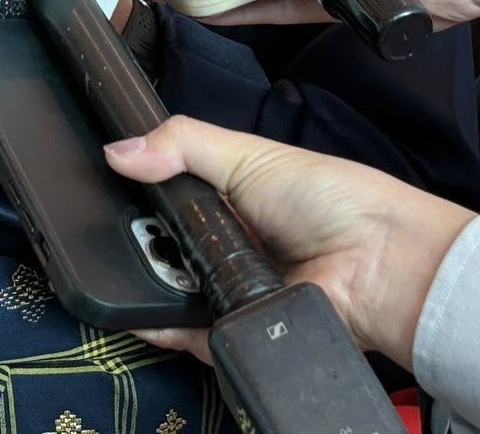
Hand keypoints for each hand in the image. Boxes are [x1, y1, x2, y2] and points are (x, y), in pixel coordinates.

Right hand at [104, 116, 475, 368]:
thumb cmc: (330, 199)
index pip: (164, 200)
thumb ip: (181, 144)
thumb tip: (118, 149)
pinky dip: (164, 326)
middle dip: (136, 241)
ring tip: (128, 265)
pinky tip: (142, 310)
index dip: (135, 195)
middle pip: (159, 248)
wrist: (378, 261)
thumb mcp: (248, 154)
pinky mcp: (234, 330)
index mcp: (225, 201)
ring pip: (168, 291)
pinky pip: (189, 334)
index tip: (101, 188)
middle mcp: (223, 247)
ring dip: (146, 282)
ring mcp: (227, 291)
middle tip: (118, 229)